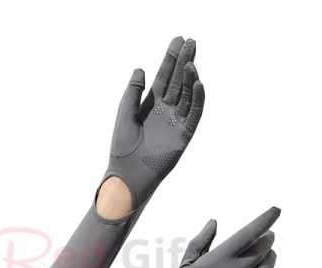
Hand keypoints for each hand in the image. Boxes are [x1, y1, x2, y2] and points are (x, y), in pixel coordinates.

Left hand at [100, 36, 204, 211]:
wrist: (128, 173)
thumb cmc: (122, 147)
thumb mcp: (125, 114)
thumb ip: (133, 92)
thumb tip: (141, 68)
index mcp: (151, 105)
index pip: (164, 77)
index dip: (171, 59)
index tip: (178, 40)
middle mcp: (166, 112)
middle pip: (178, 82)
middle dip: (185, 62)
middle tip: (192, 42)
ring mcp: (176, 123)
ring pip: (187, 96)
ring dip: (190, 79)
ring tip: (191, 63)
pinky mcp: (183, 137)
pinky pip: (193, 115)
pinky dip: (197, 100)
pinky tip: (198, 84)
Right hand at [136, 207, 279, 267]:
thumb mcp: (187, 265)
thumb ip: (201, 242)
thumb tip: (214, 222)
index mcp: (219, 258)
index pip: (250, 232)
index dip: (265, 219)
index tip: (277, 209)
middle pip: (263, 248)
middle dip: (268, 239)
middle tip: (269, 235)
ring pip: (268, 267)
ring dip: (269, 258)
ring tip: (267, 254)